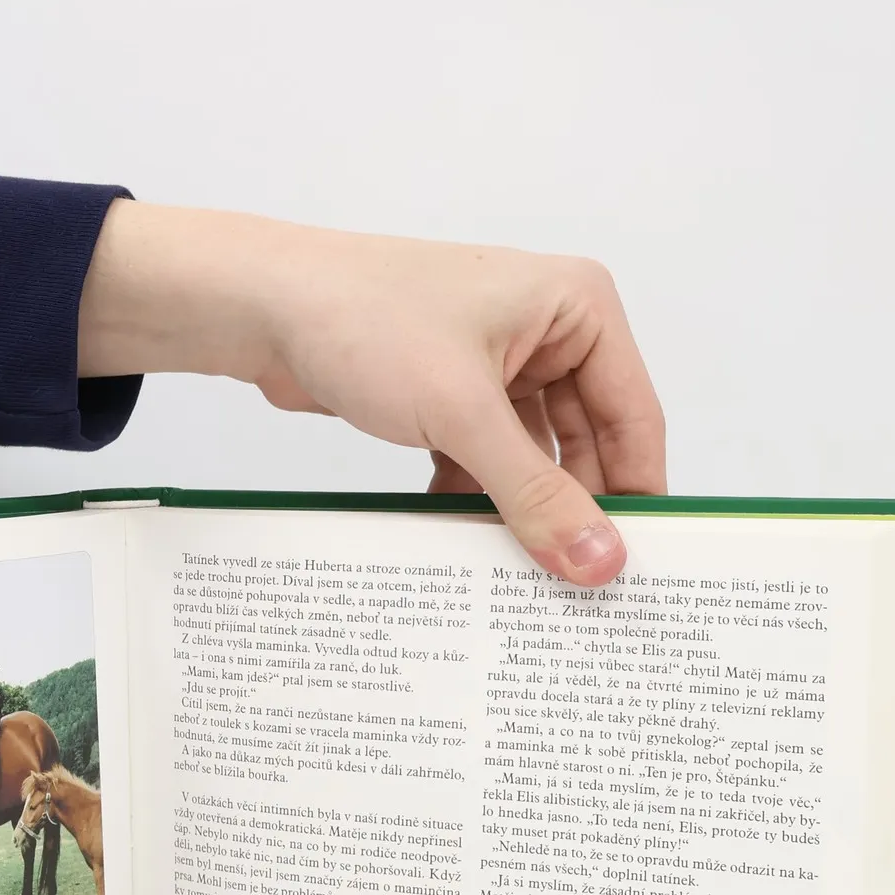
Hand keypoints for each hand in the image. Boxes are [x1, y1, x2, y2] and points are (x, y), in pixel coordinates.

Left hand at [77, 202, 664, 585]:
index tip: (634, 570)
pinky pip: (486, 458)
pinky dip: (476, 498)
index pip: (634, 417)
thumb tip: (599, 562)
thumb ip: (534, 492)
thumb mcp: (462, 413)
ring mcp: (497, 362)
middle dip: (574, 510)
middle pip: (588, 443)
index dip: (635, 495)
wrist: (259, 306)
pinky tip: (463, 544)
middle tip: (577, 588)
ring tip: (521, 579)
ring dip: (521, 510)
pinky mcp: (450, 392)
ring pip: (532, 457)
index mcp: (578, 307)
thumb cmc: (363, 320)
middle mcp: (547, 329)